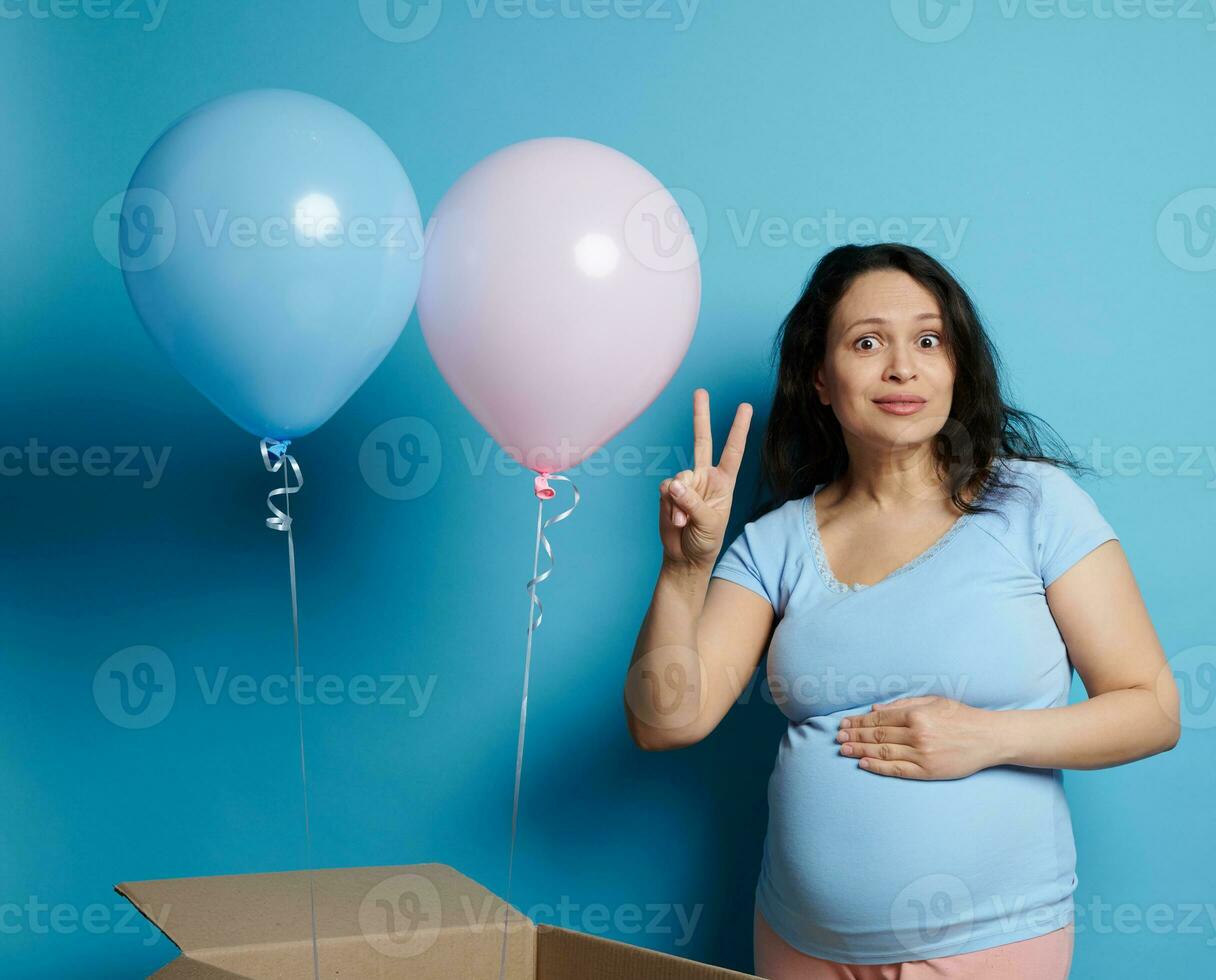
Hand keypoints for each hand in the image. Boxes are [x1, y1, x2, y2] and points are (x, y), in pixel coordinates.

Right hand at [658, 388, 752, 570]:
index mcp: (724, 482)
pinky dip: (669, 506)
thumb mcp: (708, 523)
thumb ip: (692, 502)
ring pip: (679, 477)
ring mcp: (686, 483)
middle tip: (700, 391)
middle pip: (701, 440)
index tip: (745, 407)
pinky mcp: (668, 491)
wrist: (685, 557)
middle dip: (701, 415)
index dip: (738, 429)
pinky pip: (666, 490)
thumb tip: (675, 484)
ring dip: (679, 502)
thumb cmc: (706, 541)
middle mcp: (705, 477)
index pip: (733, 451)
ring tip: (685, 522)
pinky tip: (675, 519)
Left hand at [835, 696, 1003, 779]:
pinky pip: (898, 770)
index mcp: (917, 714)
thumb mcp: (933, 701)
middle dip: (854, 736)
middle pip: (877, 735)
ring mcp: (923, 754)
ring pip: (884, 752)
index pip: (879, 718)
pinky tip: (863, 763)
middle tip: (838, 737)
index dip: (859, 722)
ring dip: (860, 750)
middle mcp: (917, 734)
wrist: (989, 738)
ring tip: (843, 750)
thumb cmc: (961, 716)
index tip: (844, 724)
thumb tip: (875, 709)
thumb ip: (903, 704)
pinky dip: (878, 767)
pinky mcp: (928, 770)